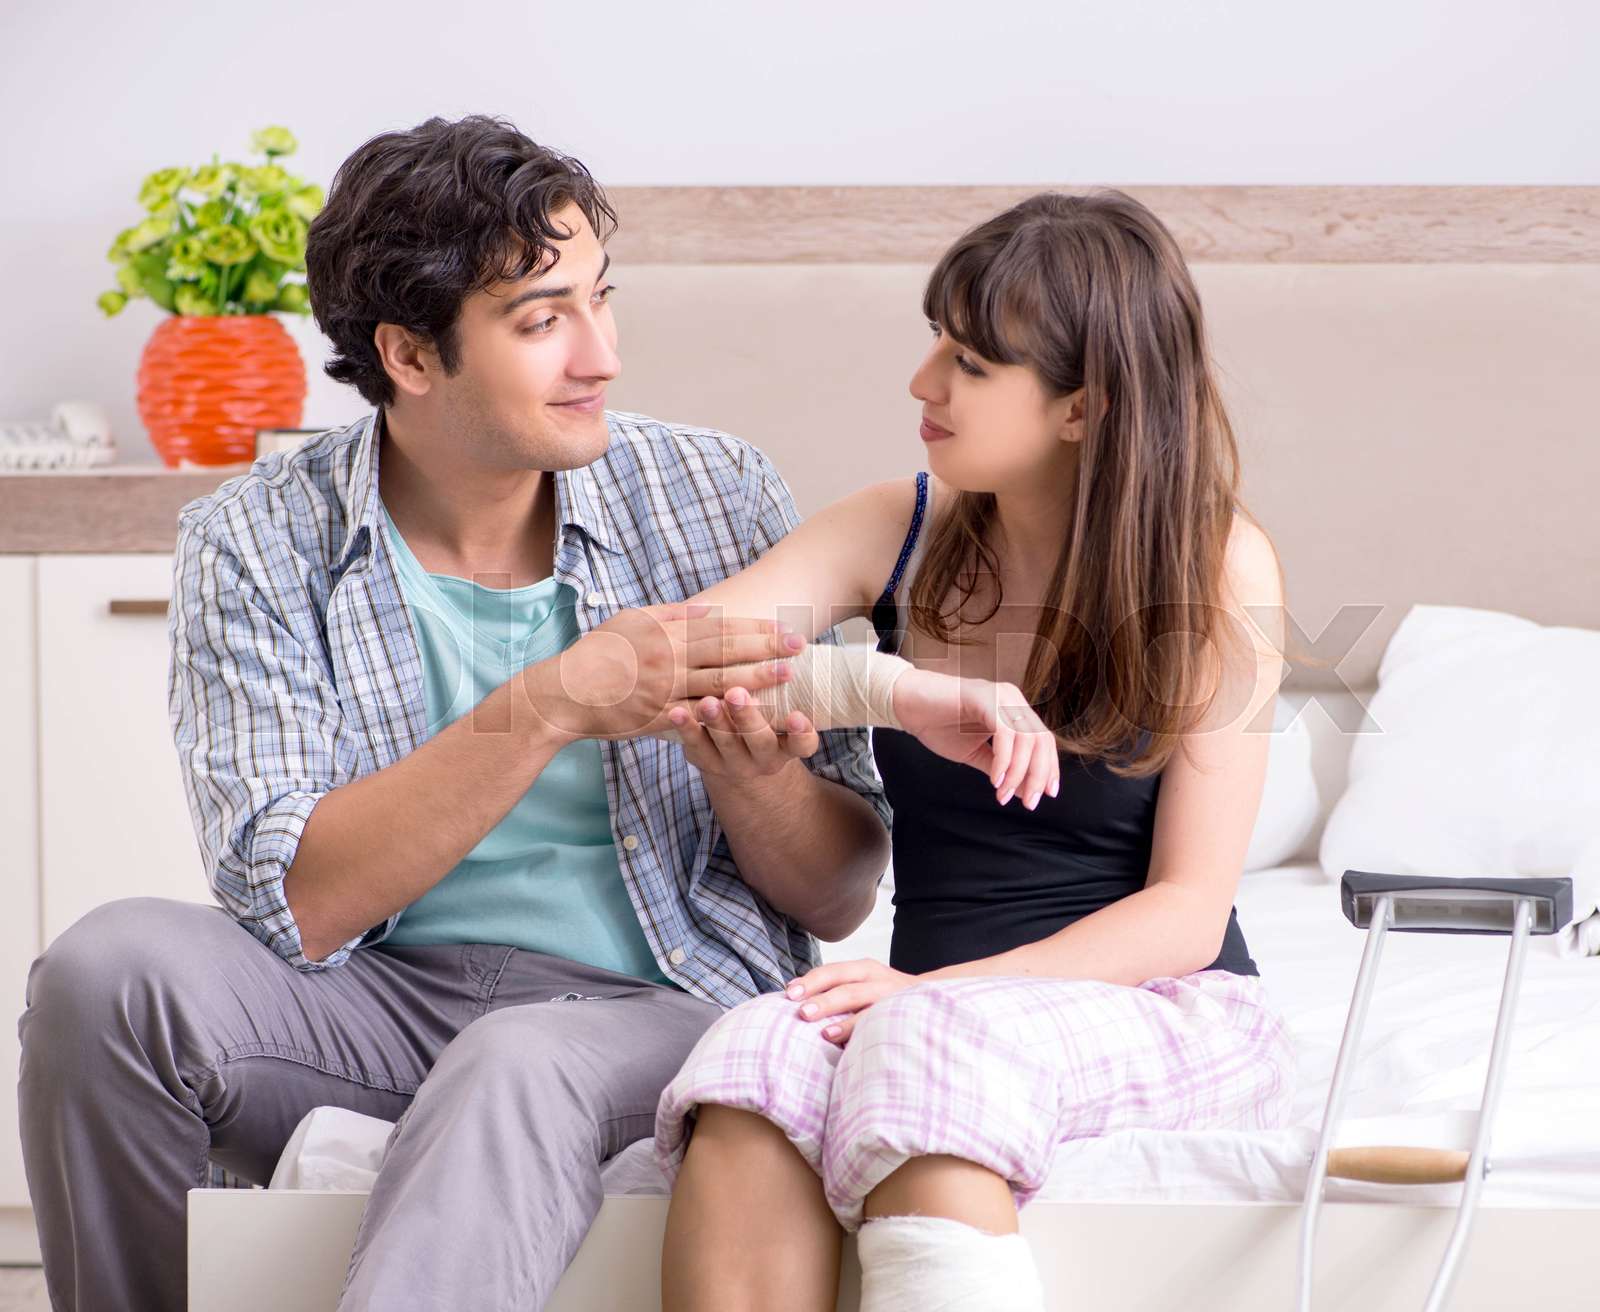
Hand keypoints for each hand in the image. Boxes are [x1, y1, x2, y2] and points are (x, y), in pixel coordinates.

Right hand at [524, 603, 805, 741]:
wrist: (564, 694)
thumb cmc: (598, 654)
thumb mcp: (631, 621)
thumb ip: (671, 615)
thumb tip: (708, 609)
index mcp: (664, 633)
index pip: (719, 628)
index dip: (755, 629)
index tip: (784, 628)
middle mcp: (667, 659)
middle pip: (726, 653)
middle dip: (766, 651)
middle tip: (800, 649)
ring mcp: (663, 690)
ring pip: (718, 685)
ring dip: (756, 681)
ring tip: (787, 678)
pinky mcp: (658, 717)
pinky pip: (700, 716)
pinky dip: (728, 715)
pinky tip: (753, 715)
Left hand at [667, 685, 821, 780]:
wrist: (739, 764)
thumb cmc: (765, 725)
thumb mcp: (784, 719)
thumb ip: (786, 686)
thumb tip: (792, 636)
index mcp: (788, 745)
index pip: (802, 743)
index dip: (800, 733)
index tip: (796, 717)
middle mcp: (763, 757)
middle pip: (758, 740)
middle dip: (748, 716)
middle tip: (736, 694)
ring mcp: (733, 761)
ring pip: (725, 742)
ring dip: (716, 720)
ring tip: (707, 702)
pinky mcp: (705, 760)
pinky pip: (695, 745)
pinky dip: (686, 728)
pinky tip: (676, 713)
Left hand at [784, 958, 918, 1045]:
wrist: (934, 996)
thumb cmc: (884, 994)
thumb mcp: (864, 982)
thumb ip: (838, 989)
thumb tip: (795, 1003)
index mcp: (864, 969)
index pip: (834, 972)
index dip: (812, 981)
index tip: (789, 993)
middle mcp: (880, 981)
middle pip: (848, 989)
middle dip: (825, 1000)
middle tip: (801, 1012)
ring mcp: (895, 1000)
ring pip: (869, 1010)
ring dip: (847, 1023)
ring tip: (826, 1034)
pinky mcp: (906, 1018)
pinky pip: (886, 1027)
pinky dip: (870, 1036)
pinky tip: (855, 1048)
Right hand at [890, 669, 1060, 808]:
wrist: (907, 705)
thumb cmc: (938, 725)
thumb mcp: (974, 753)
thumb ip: (1001, 769)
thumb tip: (1024, 791)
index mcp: (1013, 710)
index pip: (1043, 741)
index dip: (1049, 768)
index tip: (1047, 794)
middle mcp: (1011, 699)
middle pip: (1040, 740)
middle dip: (1037, 775)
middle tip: (1029, 803)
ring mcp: (999, 696)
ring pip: (1026, 738)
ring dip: (1018, 772)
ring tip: (1003, 794)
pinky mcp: (984, 697)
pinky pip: (1004, 733)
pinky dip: (1004, 760)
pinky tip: (995, 779)